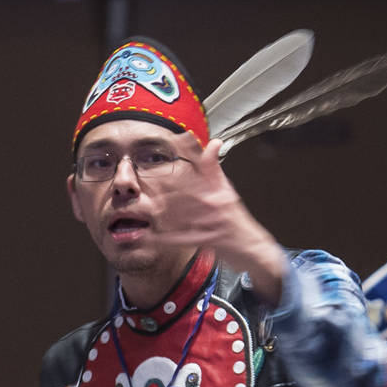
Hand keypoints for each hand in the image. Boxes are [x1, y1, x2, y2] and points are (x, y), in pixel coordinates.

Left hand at [153, 137, 286, 301]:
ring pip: (178, 215)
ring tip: (136, 208)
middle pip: (182, 192)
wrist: (251, 245)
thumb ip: (215, 167)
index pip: (196, 170)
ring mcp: (210, 223)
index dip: (180, 160)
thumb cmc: (236, 217)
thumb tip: (215, 141)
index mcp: (218, 188)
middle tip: (140, 183)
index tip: (161, 154)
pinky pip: (179, 239)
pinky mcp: (205, 240)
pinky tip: (145, 236)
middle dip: (160, 188)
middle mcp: (215, 203)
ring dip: (157, 212)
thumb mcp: (227, 189)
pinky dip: (161, 238)